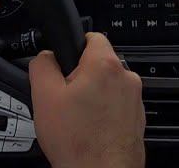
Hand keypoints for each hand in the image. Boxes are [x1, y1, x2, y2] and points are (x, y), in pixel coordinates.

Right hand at [29, 32, 145, 167]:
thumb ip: (42, 64)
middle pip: (98, 64)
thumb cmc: (78, 143)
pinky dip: (103, 114)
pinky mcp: (136, 119)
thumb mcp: (43, 96)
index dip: (72, 48)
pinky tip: (89, 130)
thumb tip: (45, 56)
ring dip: (92, 97)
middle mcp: (127, 79)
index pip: (91, 36)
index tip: (64, 64)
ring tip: (76, 120)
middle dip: (80, 77)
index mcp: (106, 65)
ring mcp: (134, 101)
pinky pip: (115, 106)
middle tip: (64, 99)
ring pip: (106, 87)